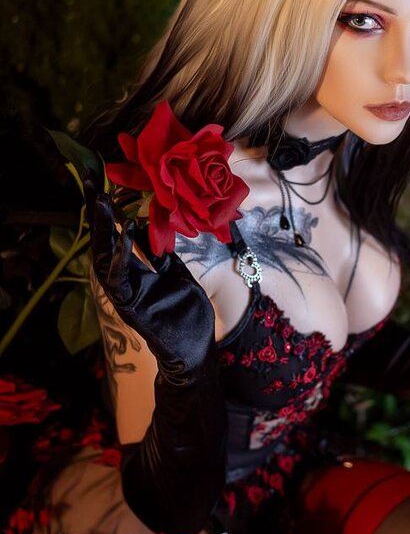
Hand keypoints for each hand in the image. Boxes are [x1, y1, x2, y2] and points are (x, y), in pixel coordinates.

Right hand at [84, 179, 215, 379]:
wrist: (196, 350)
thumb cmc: (187, 315)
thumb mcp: (178, 275)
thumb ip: (162, 254)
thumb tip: (151, 229)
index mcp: (138, 272)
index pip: (117, 237)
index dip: (109, 213)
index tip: (102, 185)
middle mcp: (127, 280)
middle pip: (103, 242)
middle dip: (96, 214)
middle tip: (90, 183)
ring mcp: (127, 294)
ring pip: (104, 258)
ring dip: (102, 230)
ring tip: (100, 202)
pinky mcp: (132, 307)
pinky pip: (120, 280)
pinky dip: (121, 257)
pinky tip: (124, 234)